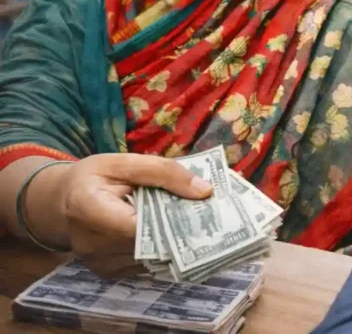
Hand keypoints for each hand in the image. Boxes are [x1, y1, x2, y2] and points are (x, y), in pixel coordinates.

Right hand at [50, 154, 212, 276]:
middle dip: (179, 231)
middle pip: (148, 245)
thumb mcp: (124, 162)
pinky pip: (145, 265)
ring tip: (190, 222)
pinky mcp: (108, 273)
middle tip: (206, 215)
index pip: (138, 224)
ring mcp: (98, 263)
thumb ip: (163, 172)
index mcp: (88, 209)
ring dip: (172, 242)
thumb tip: (205, 191)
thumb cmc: (94, 177)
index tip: (202, 209)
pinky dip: (161, 250)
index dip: (172, 220)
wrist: (62, 202)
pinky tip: (172, 234)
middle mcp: (90, 244)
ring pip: (151, 258)